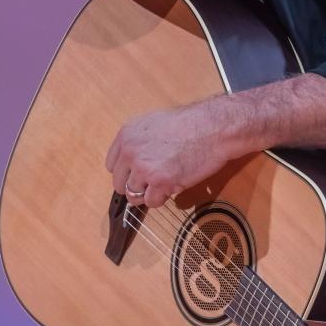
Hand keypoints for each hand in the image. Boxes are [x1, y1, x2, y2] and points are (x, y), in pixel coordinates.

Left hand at [105, 102, 230, 207]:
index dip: (128, 171)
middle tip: (155, 180)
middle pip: (120, 183)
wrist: (213, 128)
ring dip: (149, 193)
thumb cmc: (191, 124)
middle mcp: (130, 152)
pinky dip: (163, 198)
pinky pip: (152, 202)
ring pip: (133, 196)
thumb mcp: (155, 123)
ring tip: (166, 182)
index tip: (139, 173)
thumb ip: (139, 142)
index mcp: (127, 135)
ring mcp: (144, 168)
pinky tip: (175, 184)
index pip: (112, 165)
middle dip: (137, 184)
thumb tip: (133, 162)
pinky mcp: (160, 182)